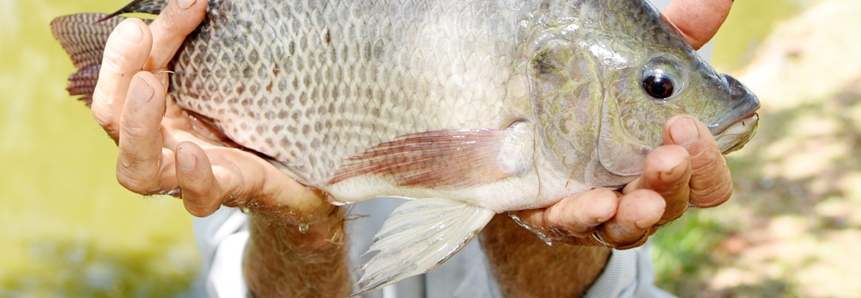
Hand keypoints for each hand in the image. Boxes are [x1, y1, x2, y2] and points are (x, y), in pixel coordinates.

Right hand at [92, 0, 329, 220]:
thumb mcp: (219, 79)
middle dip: (119, 74)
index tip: (139, 22)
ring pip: (137, 170)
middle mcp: (159, 149)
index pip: (122, 83)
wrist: (298, 175)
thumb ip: (197, 45)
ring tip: (149, 84)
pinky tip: (192, 153)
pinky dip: (193, 177)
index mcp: (152, 117)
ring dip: (138, 124)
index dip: (125, 52)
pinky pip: (199, 196)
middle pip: (114, 120)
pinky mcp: (225, 192)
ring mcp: (186, 177)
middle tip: (137, 34)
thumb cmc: (249, 124)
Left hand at [509, 0, 733, 248]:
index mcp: (673, 165)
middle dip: (673, 182)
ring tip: (636, 201)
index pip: (710, 178)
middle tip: (665, 156)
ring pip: (631, 227)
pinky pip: (573, 228)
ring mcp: (604, 214)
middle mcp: (645, 196)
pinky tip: (592, 204)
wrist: (535, 132)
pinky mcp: (560, 219)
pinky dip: (583, 218)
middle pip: (675, 203)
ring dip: (637, 215)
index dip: (707, 159)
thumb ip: (677, 38)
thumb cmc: (604, 103)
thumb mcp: (637, 69)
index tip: (684, 124)